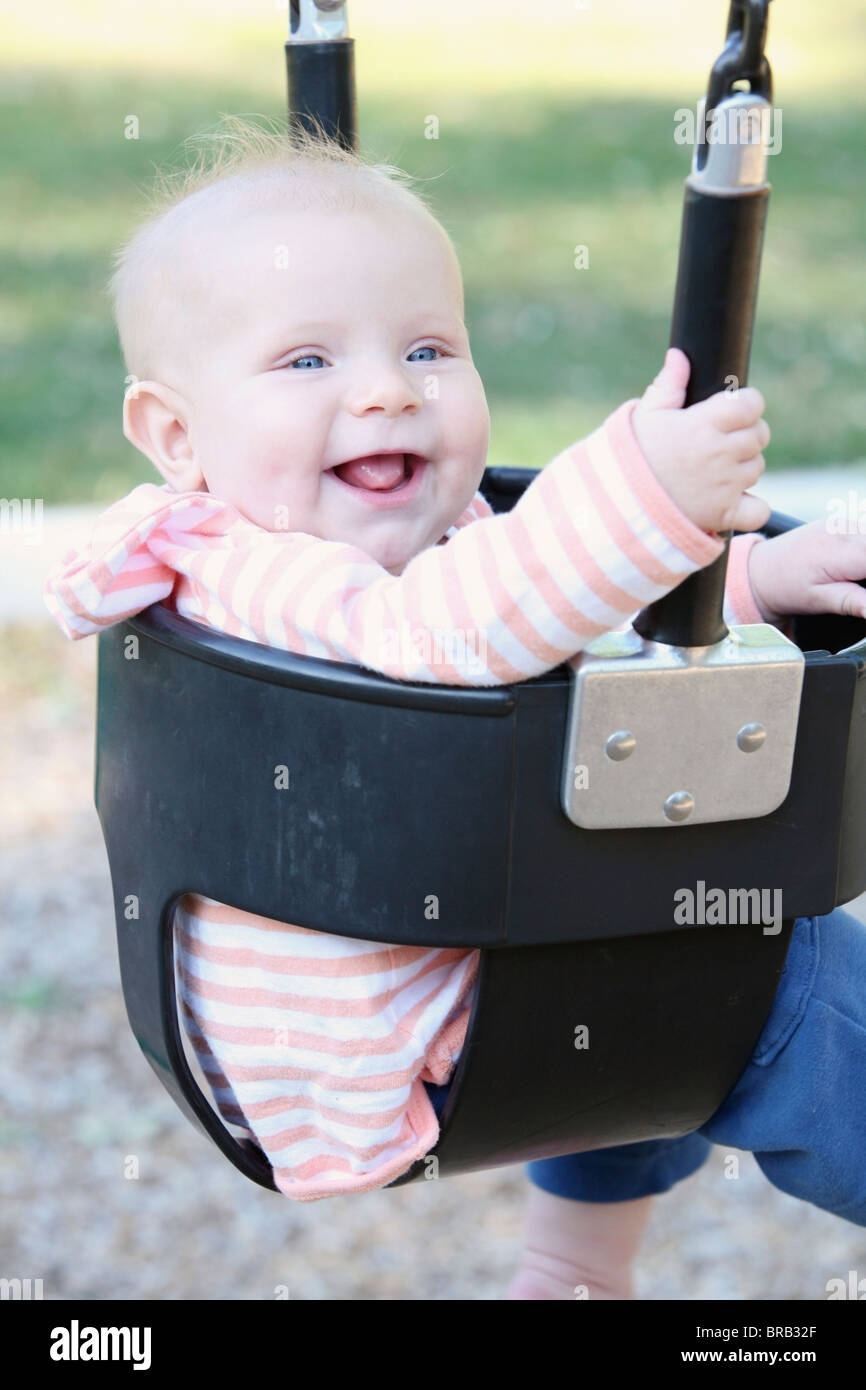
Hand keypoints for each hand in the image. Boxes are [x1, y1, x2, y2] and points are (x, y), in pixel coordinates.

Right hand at [631, 348, 771, 534]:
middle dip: (746, 434)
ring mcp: (724, 486)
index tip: (735, 409)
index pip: (752, 404)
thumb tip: (679, 356)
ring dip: (744, 467)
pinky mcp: (723, 515)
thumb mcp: (644, 416)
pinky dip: (752, 507)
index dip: (747, 403)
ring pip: (757, 468)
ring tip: (716, 470)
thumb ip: (668, 385)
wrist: (617, 504)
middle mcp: (719, 453)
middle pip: (759, 435)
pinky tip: (733, 501)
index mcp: (703, 424)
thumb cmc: (631, 456)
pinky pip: (758, 510)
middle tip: (722, 441)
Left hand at [747, 521, 865, 624]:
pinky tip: (855, 567)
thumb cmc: (787, 587)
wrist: (762, 570)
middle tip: (857, 583)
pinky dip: (864, 547)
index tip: (864, 588)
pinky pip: (864, 530)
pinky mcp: (841, 521)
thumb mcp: (819, 600)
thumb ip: (853, 602)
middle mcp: (843, 530)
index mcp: (840, 552)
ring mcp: (842, 522)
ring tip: (855, 576)